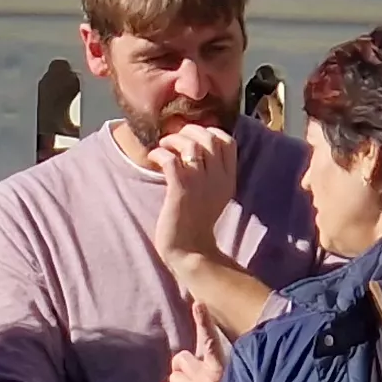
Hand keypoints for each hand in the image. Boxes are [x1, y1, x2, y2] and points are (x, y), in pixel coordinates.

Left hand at [148, 123, 241, 267]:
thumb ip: (212, 173)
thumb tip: (197, 149)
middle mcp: (218, 179)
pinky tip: (153, 157)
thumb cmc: (196, 223)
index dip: (210, 131)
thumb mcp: (214, 195)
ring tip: (163, 145)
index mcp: (228, 179)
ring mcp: (200, 184)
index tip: (193, 135)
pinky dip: (160, 153)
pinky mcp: (180, 191)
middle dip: (189, 130)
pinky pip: (171, 160)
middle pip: (209, 137)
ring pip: (190, 145)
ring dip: (173, 139)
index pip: (228, 141)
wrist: (190, 251)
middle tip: (174, 136)